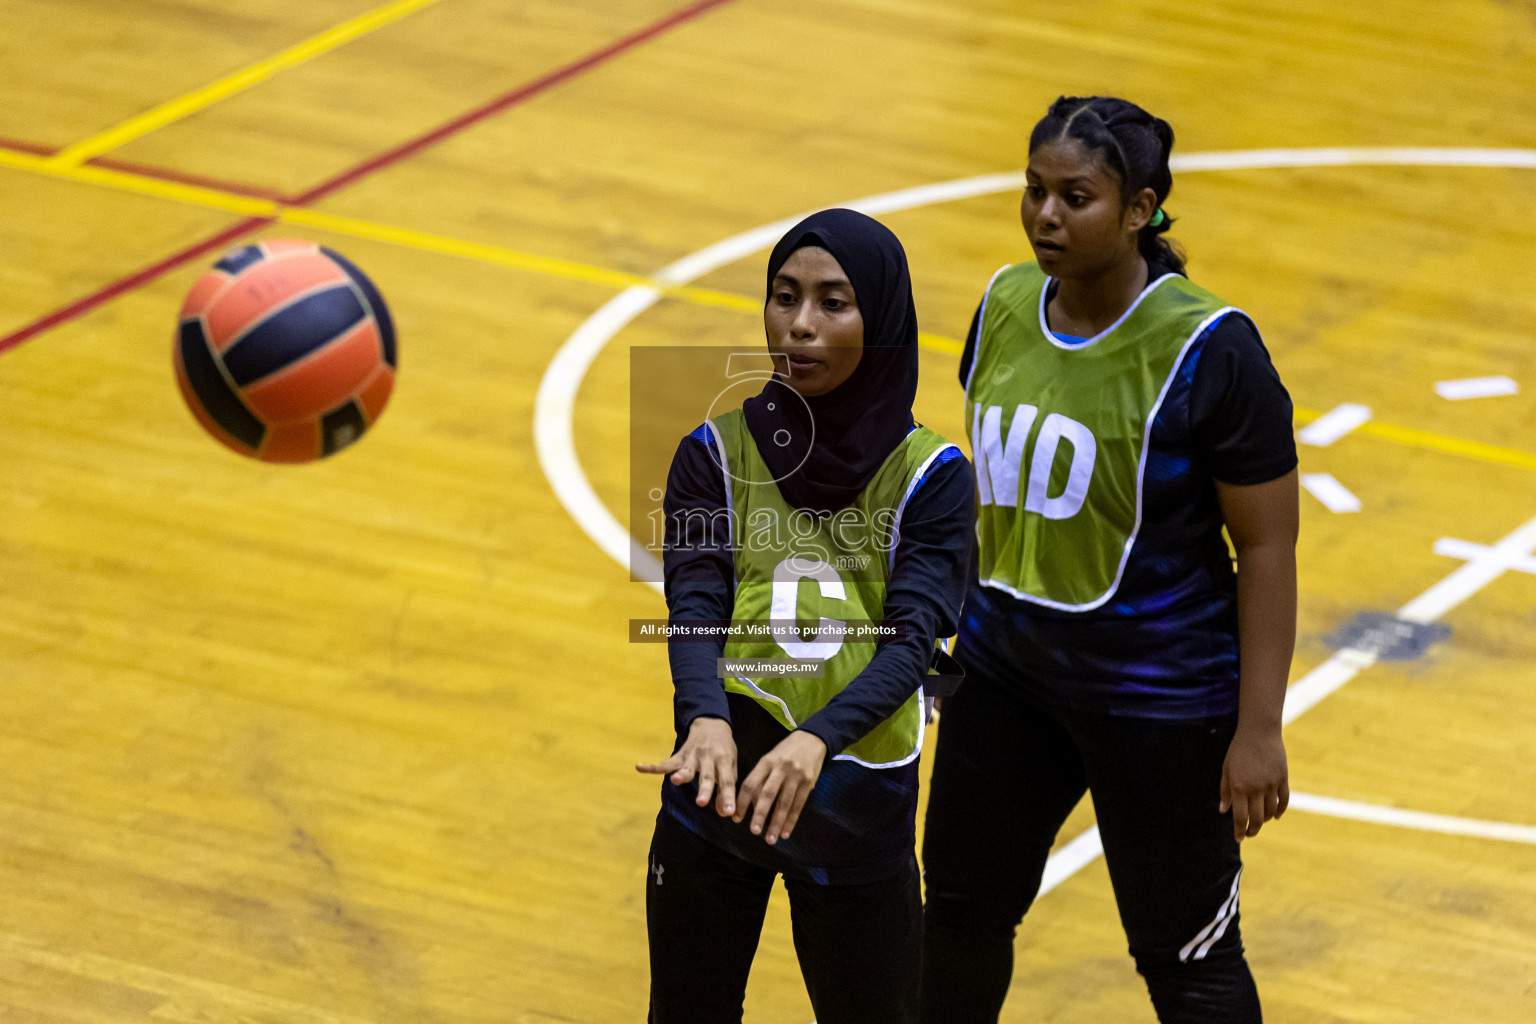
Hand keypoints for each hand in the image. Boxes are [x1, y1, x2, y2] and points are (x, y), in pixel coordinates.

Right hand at [636, 717, 737, 816]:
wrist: (711, 724)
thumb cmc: (724, 751)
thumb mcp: (730, 767)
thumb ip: (726, 789)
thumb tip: (724, 813)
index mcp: (724, 760)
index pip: (727, 782)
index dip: (727, 797)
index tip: (729, 813)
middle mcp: (708, 757)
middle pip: (706, 776)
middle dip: (704, 789)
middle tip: (701, 802)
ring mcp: (692, 756)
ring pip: (686, 768)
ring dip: (681, 775)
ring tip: (675, 780)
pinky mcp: (680, 756)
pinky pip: (665, 763)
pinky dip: (651, 766)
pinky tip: (639, 767)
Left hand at [734, 731, 826, 844]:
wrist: (812, 739)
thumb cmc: (786, 752)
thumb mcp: (770, 758)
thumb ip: (760, 777)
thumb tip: (747, 803)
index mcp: (766, 762)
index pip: (750, 783)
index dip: (742, 802)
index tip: (736, 818)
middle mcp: (780, 768)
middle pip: (767, 794)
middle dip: (760, 814)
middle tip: (754, 831)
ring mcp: (795, 775)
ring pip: (784, 803)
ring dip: (777, 823)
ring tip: (771, 838)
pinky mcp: (808, 782)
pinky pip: (798, 804)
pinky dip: (791, 820)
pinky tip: (786, 832)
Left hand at [1219, 723, 1288, 841]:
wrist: (1259, 732)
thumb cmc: (1238, 750)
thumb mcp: (1226, 769)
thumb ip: (1225, 791)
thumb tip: (1223, 811)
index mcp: (1238, 787)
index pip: (1240, 816)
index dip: (1239, 830)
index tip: (1239, 839)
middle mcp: (1255, 788)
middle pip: (1257, 819)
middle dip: (1252, 830)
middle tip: (1249, 834)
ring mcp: (1271, 784)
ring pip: (1271, 812)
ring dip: (1265, 821)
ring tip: (1260, 822)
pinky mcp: (1282, 779)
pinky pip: (1284, 801)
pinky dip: (1280, 811)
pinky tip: (1275, 816)